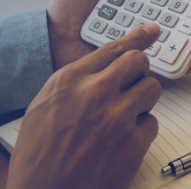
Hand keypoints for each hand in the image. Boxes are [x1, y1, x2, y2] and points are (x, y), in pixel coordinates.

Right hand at [6, 24, 161, 188]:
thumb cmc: (38, 158)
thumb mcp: (42, 108)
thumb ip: (73, 84)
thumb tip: (99, 69)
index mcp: (68, 80)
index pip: (112, 48)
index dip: (137, 38)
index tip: (152, 31)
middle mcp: (94, 93)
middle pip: (138, 62)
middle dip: (139, 71)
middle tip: (133, 85)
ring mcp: (116, 117)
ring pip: (151, 89)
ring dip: (142, 101)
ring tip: (124, 117)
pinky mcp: (132, 143)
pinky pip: (151, 123)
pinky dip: (141, 132)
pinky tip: (121, 143)